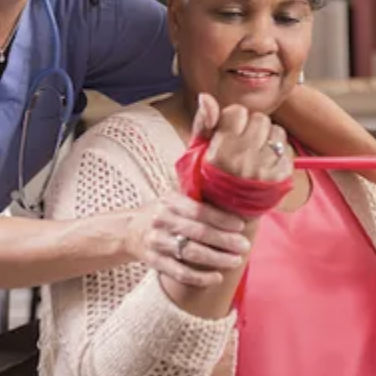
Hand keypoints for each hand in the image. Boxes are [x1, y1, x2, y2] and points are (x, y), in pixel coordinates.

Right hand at [121, 94, 255, 286]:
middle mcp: (160, 219)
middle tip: (245, 247)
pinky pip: (175, 271)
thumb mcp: (182, 170)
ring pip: (186, 253)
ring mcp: (155, 242)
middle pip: (193, 233)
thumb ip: (200, 136)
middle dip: (221, 241)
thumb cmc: (170, 200)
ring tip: (235, 261)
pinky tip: (216, 277)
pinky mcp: (153, 261)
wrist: (131, 229)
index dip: (219, 217)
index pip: (195, 209)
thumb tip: (208, 98)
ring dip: (213, 259)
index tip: (241, 224)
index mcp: (171, 198)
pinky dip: (196, 276)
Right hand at [199, 94, 291, 184]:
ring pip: (277, 131)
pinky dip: (279, 153)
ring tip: (256, 151)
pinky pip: (288, 150)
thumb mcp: (197, 152)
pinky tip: (266, 162)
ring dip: (268, 137)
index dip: (234, 118)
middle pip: (260, 119)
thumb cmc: (210, 179)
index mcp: (221, 151)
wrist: (228, 215)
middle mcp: (243, 160)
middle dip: (253, 126)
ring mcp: (264, 170)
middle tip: (244, 141)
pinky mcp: (280, 178)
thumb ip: (203, 123)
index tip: (230, 130)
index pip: (237, 112)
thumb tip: (205, 96)